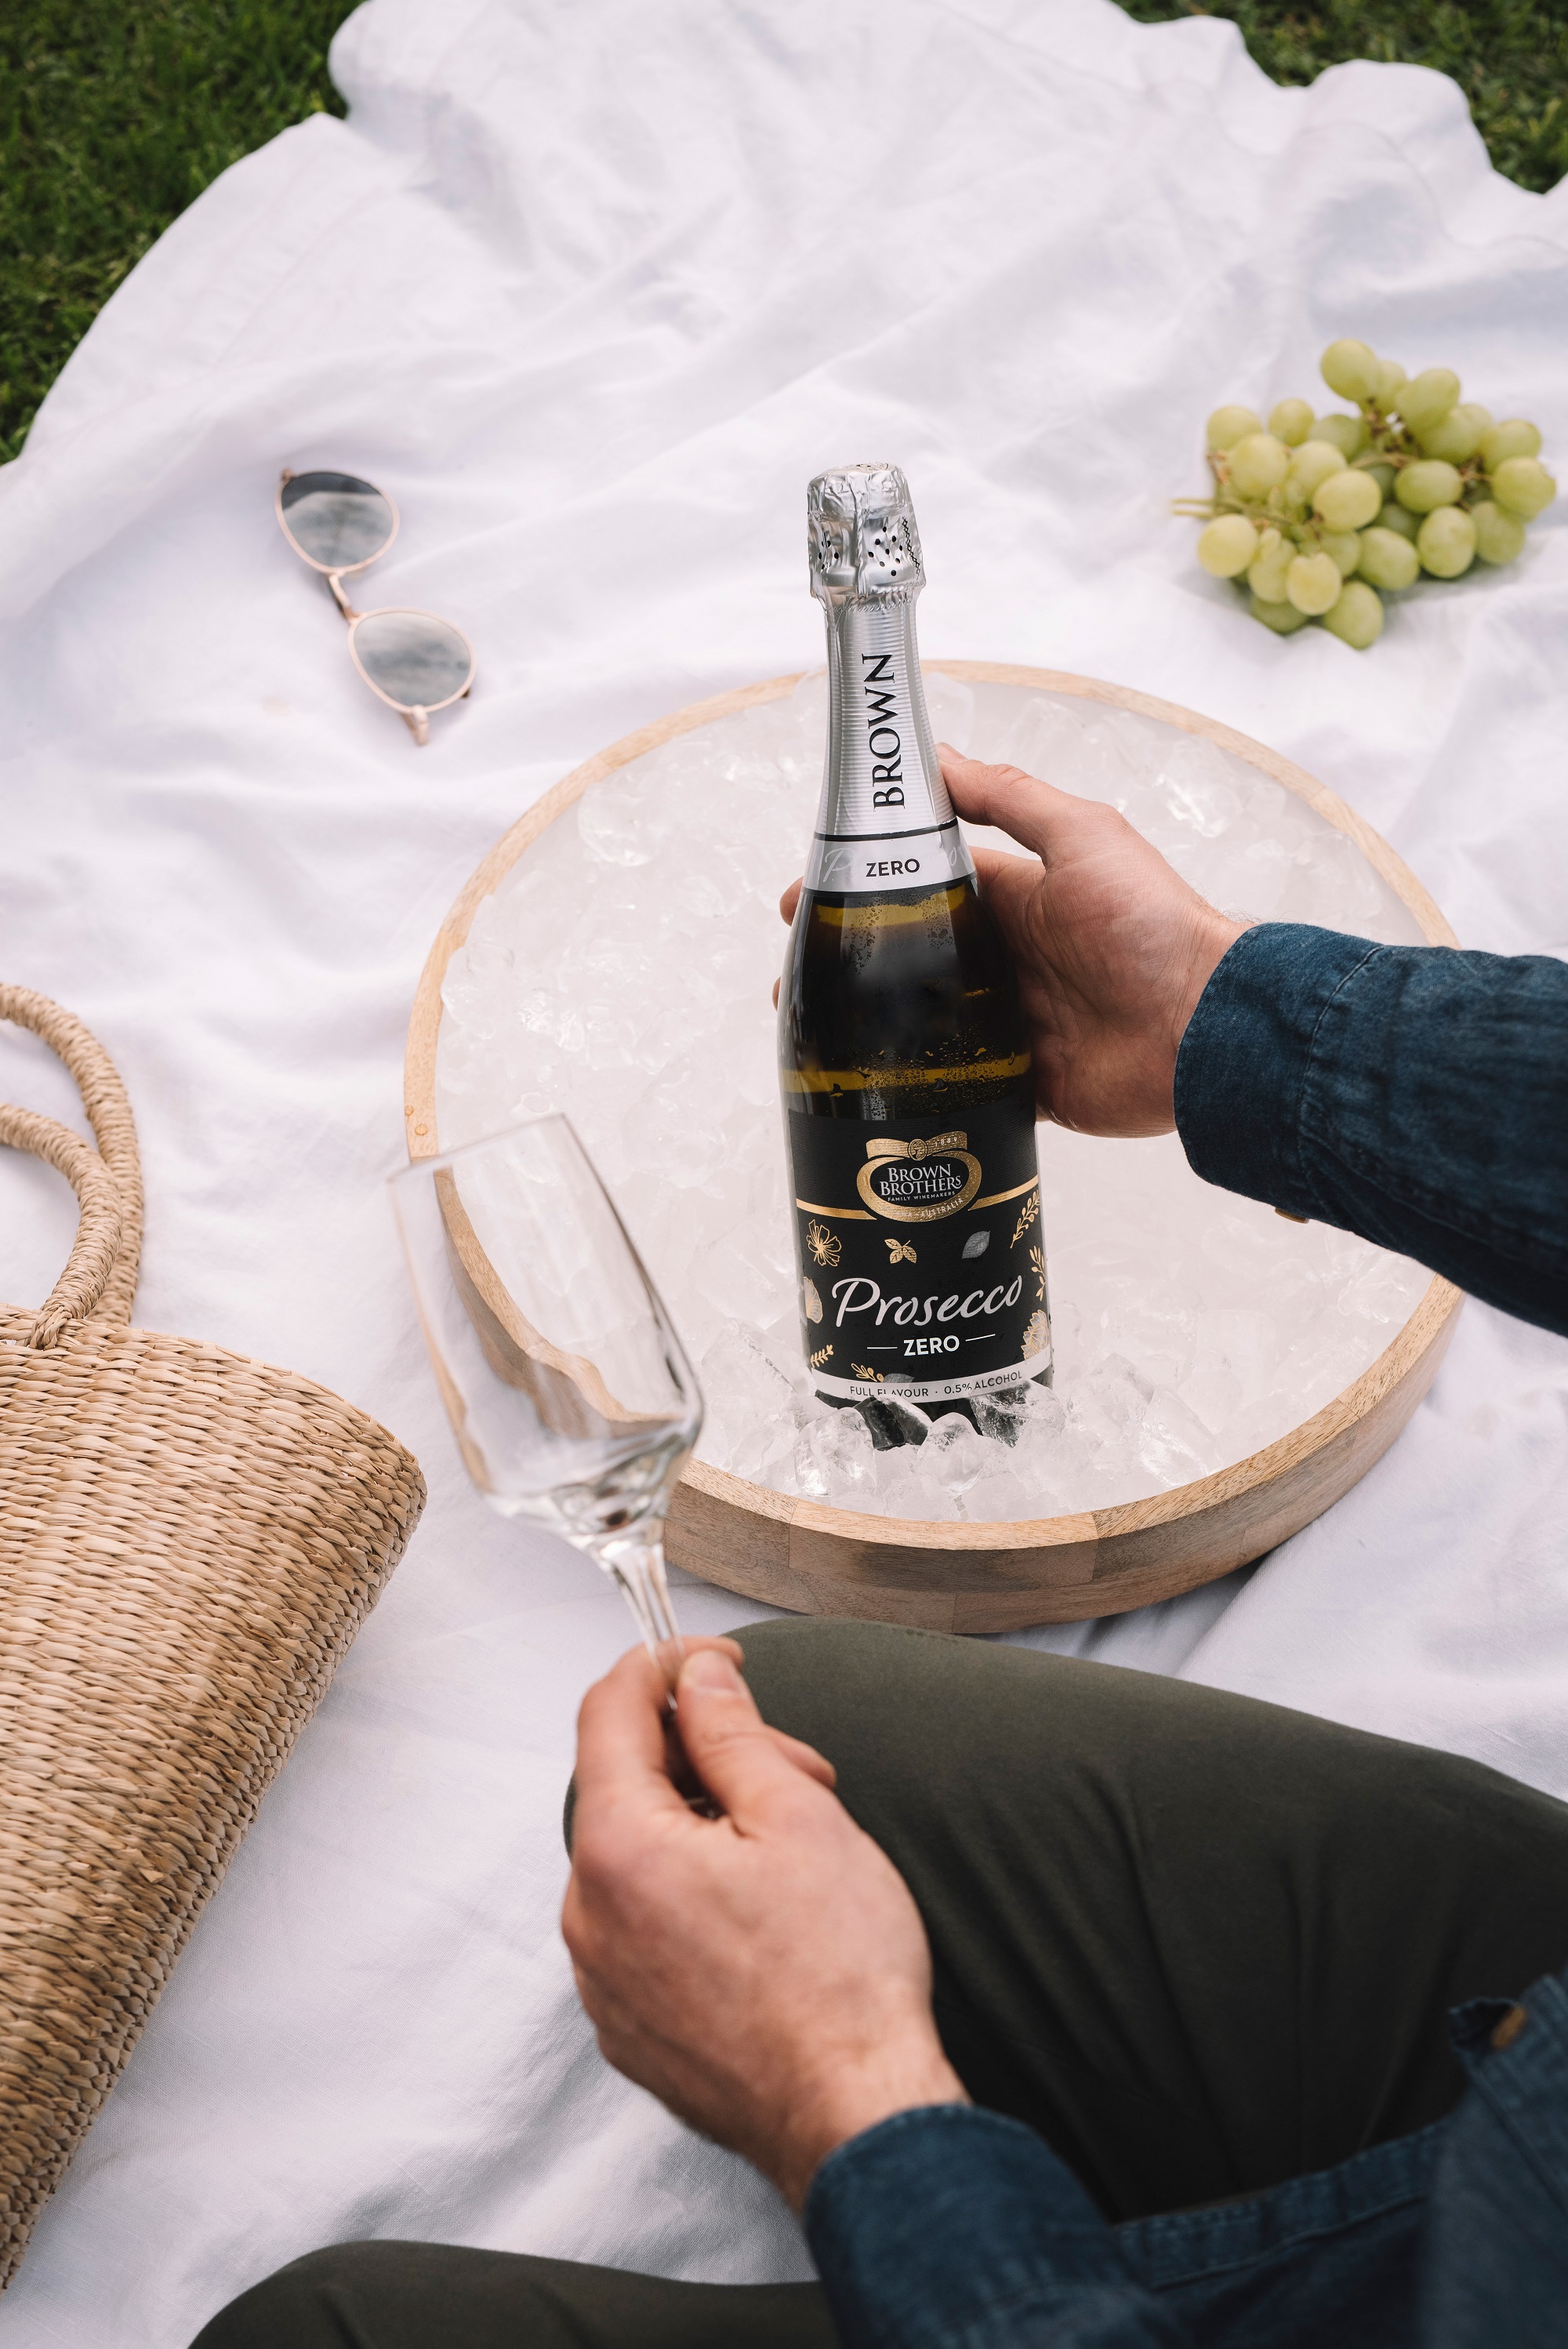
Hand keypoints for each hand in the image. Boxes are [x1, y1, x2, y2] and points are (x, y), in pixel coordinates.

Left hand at [562, 1640, 966, 2210]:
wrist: (854, 2119)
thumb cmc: (839, 1977)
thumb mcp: (798, 1816)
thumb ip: (732, 1732)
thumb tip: (698, 1678)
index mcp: (619, 1850)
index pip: (607, 1712)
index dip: (662, 1664)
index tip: (715, 1661)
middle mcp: (589, 1916)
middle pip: (627, 1786)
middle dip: (709, 1757)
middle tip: (800, 1772)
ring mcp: (603, 1980)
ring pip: (639, 1857)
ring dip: (706, 1827)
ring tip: (795, 1852)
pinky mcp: (629, 2027)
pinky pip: (644, 1925)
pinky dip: (693, 1894)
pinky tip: (767, 1915)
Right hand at [774, 752, 1241, 1136]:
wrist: (1202, 1028)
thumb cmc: (1154, 925)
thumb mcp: (1082, 835)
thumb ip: (1010, 799)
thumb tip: (942, 759)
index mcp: (1018, 899)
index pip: (922, 884)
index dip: (864, 887)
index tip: (803, 897)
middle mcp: (1010, 960)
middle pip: (911, 958)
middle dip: (852, 966)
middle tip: (796, 977)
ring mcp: (1013, 1023)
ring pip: (922, 1026)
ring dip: (868, 1031)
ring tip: (810, 1039)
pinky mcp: (1022, 1080)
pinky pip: (957, 1084)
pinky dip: (915, 1084)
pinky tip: (867, 1085)